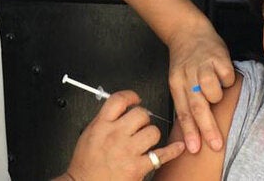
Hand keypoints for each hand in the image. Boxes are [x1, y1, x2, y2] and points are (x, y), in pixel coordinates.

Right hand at [63, 90, 184, 180]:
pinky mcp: (137, 167)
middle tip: (140, 125)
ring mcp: (127, 151)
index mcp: (101, 125)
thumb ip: (104, 120)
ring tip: (147, 141)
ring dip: (152, 135)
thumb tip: (119, 109)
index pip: (119, 100)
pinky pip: (162, 154)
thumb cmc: (85, 165)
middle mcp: (115, 136)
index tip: (136, 99)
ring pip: (153, 131)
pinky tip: (178, 147)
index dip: (131, 96)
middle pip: (141, 114)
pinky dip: (173, 150)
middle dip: (144, 118)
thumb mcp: (88, 135)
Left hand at [166, 17, 234, 153]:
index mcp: (176, 84)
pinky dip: (227, 79)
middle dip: (207, 128)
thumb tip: (192, 131)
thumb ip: (185, 101)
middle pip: (197, 106)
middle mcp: (187, 76)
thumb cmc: (186, 62)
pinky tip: (222, 73)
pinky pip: (227, 77)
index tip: (195, 149)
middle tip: (216, 145)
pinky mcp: (218, 57)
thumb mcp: (178, 80)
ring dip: (217, 96)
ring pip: (212, 91)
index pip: (183, 112)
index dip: (189, 131)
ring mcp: (203, 66)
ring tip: (216, 89)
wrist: (188, 32)